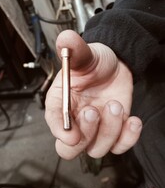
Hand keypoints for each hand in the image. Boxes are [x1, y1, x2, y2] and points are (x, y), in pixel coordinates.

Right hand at [45, 30, 141, 158]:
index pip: (54, 124)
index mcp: (60, 103)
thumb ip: (74, 49)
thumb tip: (65, 38)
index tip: (72, 134)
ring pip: (97, 149)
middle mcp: (75, 119)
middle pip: (69, 149)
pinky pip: (119, 147)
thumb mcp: (85, 54)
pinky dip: (128, 138)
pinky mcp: (113, 130)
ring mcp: (95, 128)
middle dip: (84, 136)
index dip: (60, 132)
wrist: (114, 65)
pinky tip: (132, 119)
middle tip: (93, 111)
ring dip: (110, 130)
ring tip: (115, 104)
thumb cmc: (94, 61)